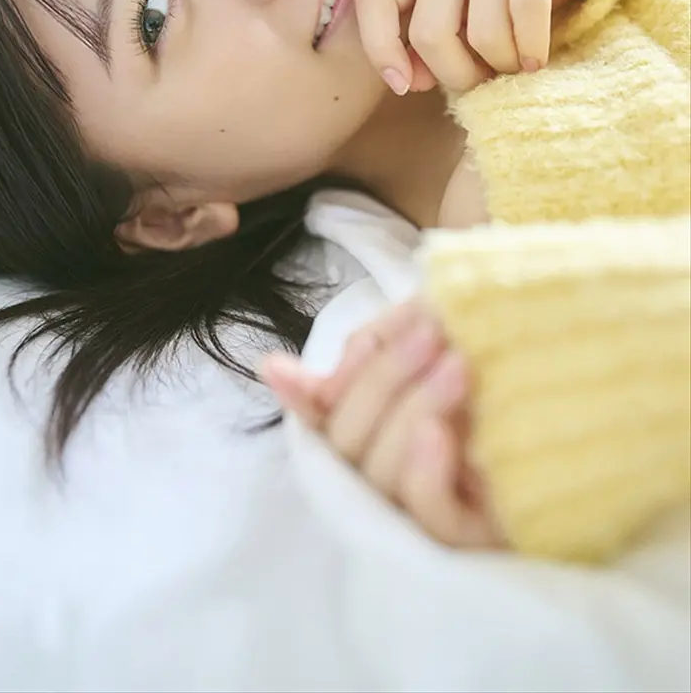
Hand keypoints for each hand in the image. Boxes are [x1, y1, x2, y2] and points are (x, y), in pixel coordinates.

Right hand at [261, 301, 505, 550]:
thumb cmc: (518, 367)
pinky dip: (423, 470)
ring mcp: (430, 506)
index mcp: (387, 426)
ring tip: (459, 362)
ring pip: (380, 473)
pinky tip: (442, 431)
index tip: (279, 368)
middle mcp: (397, 471)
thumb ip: (381, 339)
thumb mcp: (444, 334)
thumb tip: (281, 369)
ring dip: (410, 408)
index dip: (300, 397)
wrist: (587, 401)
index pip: (326, 419)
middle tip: (430, 332)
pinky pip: (429, 513)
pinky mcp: (472, 535)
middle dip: (379, 380)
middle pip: (348, 442)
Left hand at [357, 0, 591, 94]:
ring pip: (483, 31)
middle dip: (457, 74)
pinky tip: (536, 61)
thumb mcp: (462, 18)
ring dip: (503, 65)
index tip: (404, 87)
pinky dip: (531, 48)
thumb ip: (430, 43)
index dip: (381, 48)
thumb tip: (409, 80)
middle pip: (430, 31)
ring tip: (516, 65)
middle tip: (483, 80)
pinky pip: (527, 10)